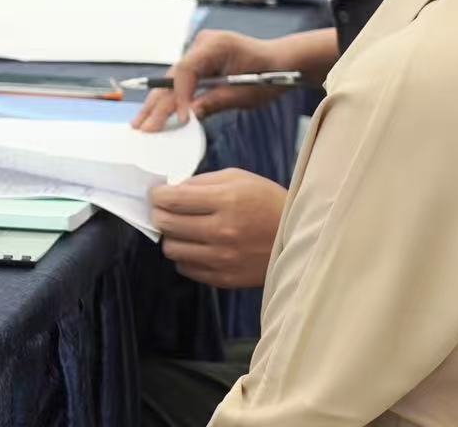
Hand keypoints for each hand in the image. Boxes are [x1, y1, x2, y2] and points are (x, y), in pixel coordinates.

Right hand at [133, 30, 293, 130]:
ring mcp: (198, 52)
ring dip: (157, 103)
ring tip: (140, 124)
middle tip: (142, 127)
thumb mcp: (245, 94)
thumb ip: (214, 102)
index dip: (178, 96)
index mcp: (215, 45)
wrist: (282, 62)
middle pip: (172, 76)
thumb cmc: (270, 75)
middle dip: (157, 104)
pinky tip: (154, 114)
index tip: (179, 120)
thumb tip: (187, 117)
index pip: (185, 70)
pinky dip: (170, 99)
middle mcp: (201, 45)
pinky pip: (180, 82)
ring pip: (172, 80)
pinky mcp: (199, 62)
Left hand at [149, 169, 286, 288]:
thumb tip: (169, 189)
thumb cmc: (267, 202)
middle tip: (165, 210)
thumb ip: (201, 181)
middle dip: (160, 213)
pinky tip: (196, 246)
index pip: (172, 200)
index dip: (156, 195)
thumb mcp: (238, 178)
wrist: (301, 239)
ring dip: (171, 236)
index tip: (157, 194)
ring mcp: (223, 259)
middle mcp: (222, 232)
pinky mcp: (225, 279)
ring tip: (182, 229)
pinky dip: (185, 256)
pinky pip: (186, 269)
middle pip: (166, 224)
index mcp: (226, 201)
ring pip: (171, 249)